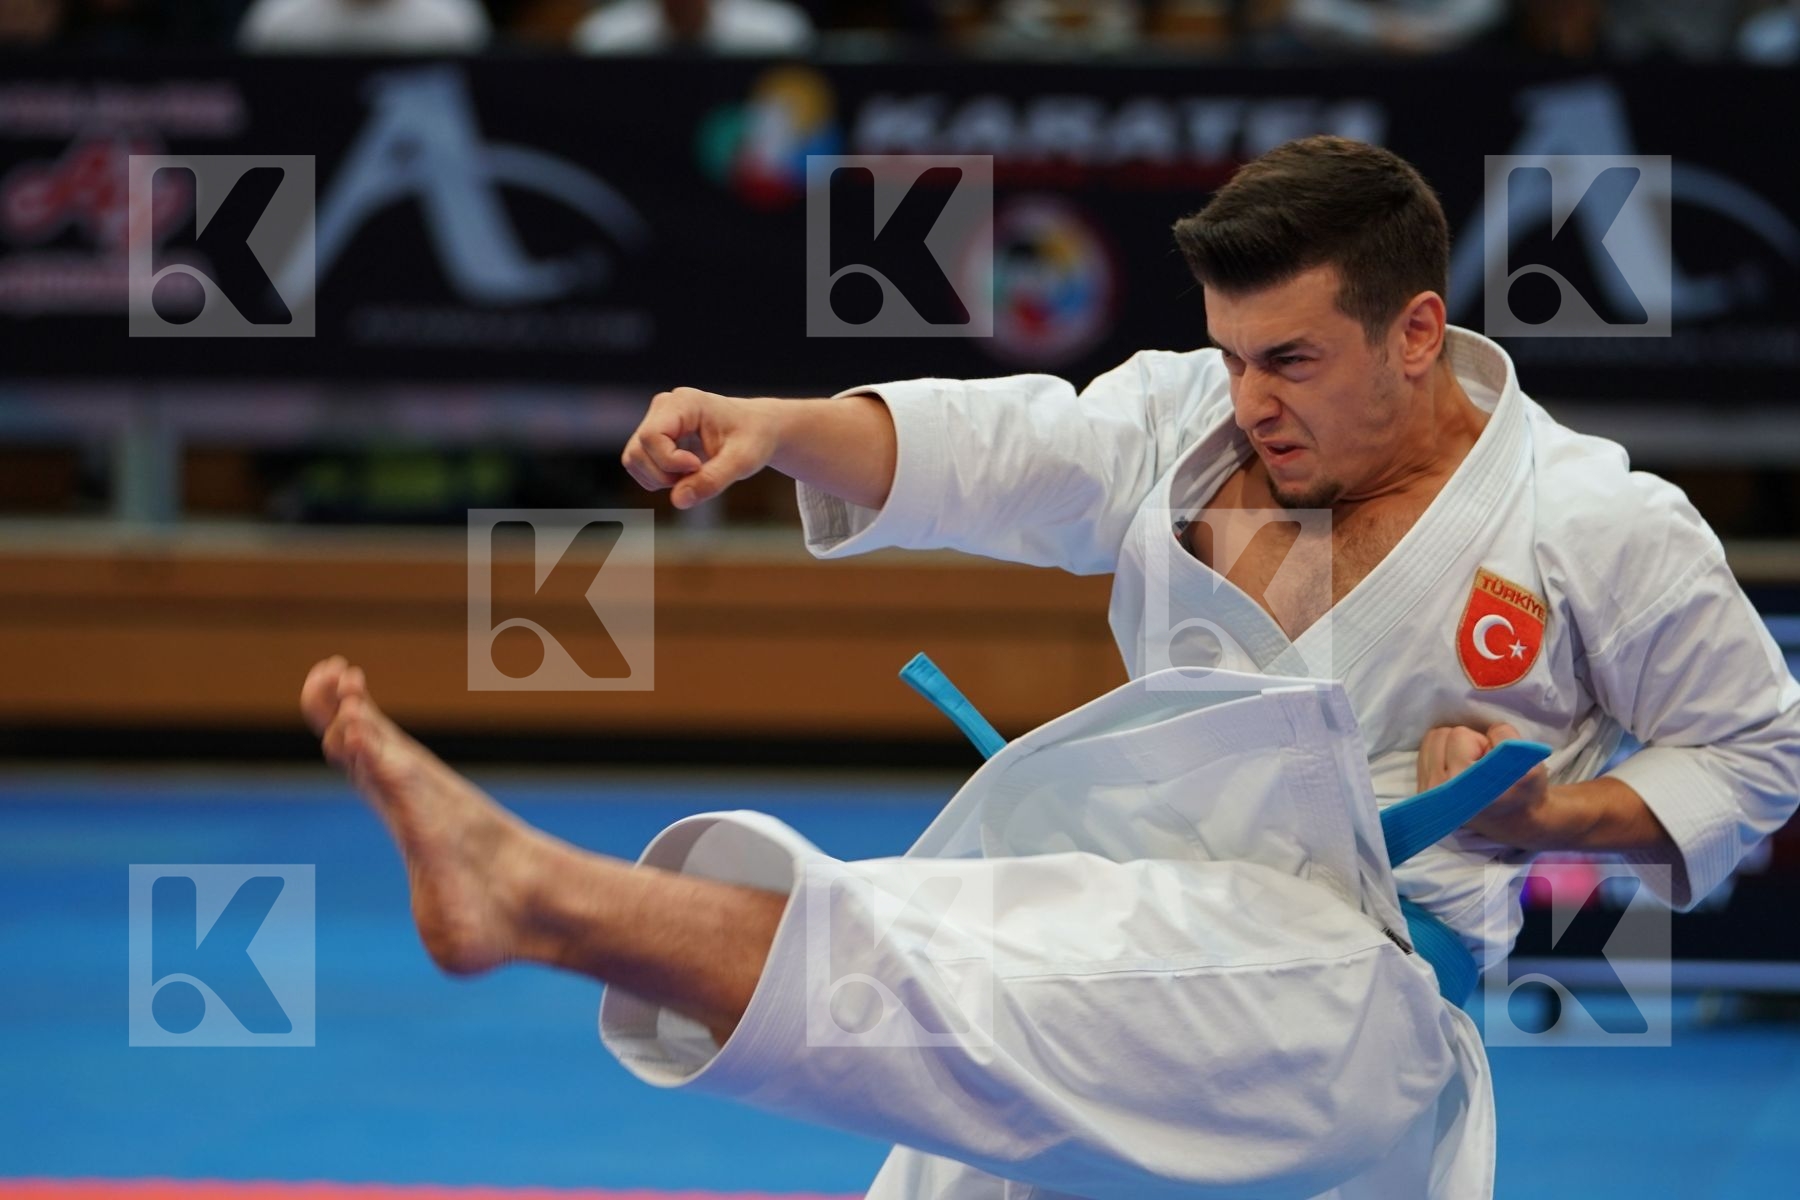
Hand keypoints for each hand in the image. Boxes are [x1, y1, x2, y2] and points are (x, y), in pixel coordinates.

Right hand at [622, 387, 778, 509]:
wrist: (758, 430)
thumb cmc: (754, 439)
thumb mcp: (742, 462)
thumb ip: (712, 481)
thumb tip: (678, 501)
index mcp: (684, 402)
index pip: (652, 436)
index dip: (670, 461)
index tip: (698, 466)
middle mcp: (664, 407)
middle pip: (638, 450)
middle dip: (665, 474)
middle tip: (700, 473)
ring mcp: (656, 421)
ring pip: (633, 459)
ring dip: (660, 478)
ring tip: (694, 474)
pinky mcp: (654, 437)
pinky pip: (638, 464)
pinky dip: (658, 478)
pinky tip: (686, 474)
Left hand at [1417, 721, 1553, 846]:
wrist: (1517, 821)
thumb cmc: (1524, 790)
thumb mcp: (1527, 760)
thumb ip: (1504, 736)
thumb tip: (1481, 729)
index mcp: (1465, 783)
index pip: (1461, 734)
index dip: (1484, 741)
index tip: (1496, 762)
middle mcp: (1440, 790)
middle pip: (1441, 734)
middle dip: (1465, 743)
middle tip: (1485, 764)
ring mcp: (1427, 792)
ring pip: (1432, 740)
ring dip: (1452, 747)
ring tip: (1472, 767)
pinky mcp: (1422, 791)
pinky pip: (1424, 751)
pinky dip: (1442, 754)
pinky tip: (1459, 769)